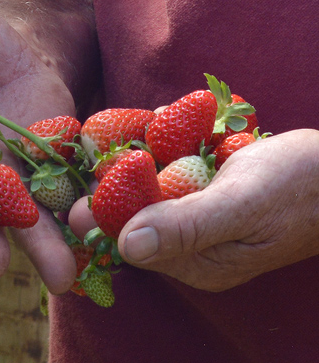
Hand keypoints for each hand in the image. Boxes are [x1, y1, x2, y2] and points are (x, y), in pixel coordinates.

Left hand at [69, 129, 318, 290]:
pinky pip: (174, 172)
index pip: (131, 239)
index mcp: (198, 264)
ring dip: (140, 155)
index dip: (104, 207)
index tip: (85, 174)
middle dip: (119, 175)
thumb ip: (185, 226)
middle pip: (136, 212)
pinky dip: (167, 146)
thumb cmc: (300, 185)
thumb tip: (126, 245)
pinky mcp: (211, 194)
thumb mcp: (240, 204)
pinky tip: (164, 120)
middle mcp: (194, 248)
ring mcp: (202, 219)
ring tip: (132, 123)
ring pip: (152, 187)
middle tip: (99, 138)